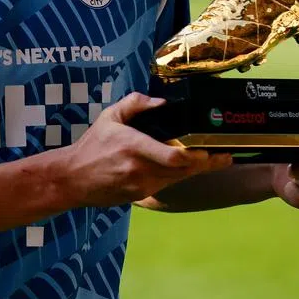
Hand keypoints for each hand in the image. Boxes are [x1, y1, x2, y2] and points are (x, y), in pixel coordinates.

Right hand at [56, 92, 233, 207]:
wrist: (73, 179)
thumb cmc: (92, 145)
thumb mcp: (110, 116)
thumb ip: (135, 104)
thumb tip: (161, 102)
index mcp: (134, 147)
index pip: (174, 156)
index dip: (198, 156)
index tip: (214, 150)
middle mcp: (141, 170)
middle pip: (184, 170)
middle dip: (207, 164)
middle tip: (225, 155)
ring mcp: (141, 186)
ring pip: (178, 179)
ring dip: (194, 170)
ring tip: (212, 159)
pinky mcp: (141, 196)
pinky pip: (166, 184)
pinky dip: (178, 176)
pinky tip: (185, 167)